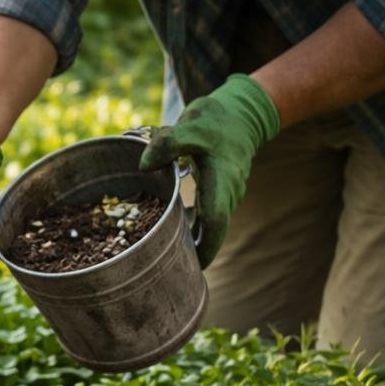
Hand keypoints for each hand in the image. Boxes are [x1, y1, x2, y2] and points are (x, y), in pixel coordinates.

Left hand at [139, 74, 279, 267]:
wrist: (242, 114)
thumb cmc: (216, 120)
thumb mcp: (191, 125)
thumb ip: (168, 143)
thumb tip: (142, 165)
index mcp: (221, 181)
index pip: (216, 221)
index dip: (206, 245)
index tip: (195, 265)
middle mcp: (227, 193)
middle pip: (213, 230)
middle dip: (196, 252)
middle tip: (169, 271)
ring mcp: (225, 194)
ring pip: (210, 225)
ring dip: (193, 242)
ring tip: (166, 259)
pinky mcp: (219, 192)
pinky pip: (207, 216)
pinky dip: (193, 228)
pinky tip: (173, 236)